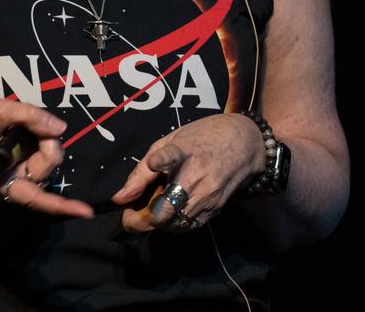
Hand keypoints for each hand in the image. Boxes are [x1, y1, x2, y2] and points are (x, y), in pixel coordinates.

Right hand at [0, 99, 93, 218]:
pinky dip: (45, 141)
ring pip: (50, 161)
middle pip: (48, 168)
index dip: (61, 205)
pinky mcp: (27, 167)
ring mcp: (22, 176)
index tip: (85, 211)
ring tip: (22, 124)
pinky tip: (38, 131)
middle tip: (30, 121)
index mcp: (1, 182)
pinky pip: (46, 156)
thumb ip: (26, 115)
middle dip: (46, 142)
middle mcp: (14, 185)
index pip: (35, 199)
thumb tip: (60, 128)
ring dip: (45, 140)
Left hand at [111, 113, 264, 231]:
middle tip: (131, 214)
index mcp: (183, 150)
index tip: (155, 163)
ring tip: (152, 210)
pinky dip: (174, 224)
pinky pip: (188, 226)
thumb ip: (143, 169)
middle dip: (140, 220)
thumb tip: (120, 197)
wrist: (244, 143)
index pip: (170, 156)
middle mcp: (196, 175)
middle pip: (163, 211)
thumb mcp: (171, 140)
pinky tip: (171, 211)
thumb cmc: (202, 138)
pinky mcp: (216, 208)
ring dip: (157, 223)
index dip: (160, 161)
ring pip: (173, 225)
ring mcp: (208, 195)